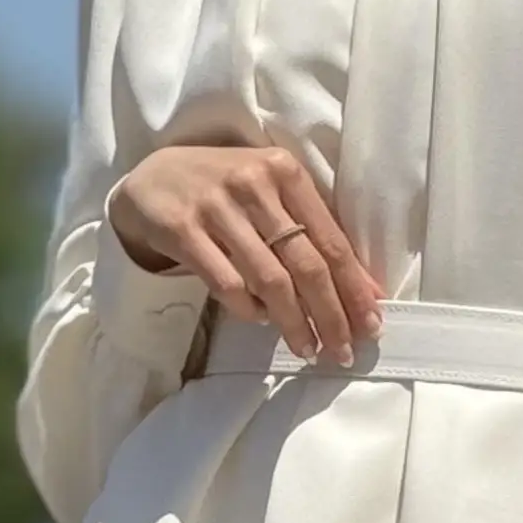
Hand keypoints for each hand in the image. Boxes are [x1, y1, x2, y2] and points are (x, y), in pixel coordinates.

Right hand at [109, 142, 384, 366]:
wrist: (152, 178)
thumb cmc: (224, 189)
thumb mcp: (270, 193)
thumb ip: (312, 231)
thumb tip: (364, 290)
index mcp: (285, 171)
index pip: (331, 241)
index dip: (354, 288)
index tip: (370, 325)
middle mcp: (254, 183)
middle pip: (305, 264)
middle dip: (330, 315)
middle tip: (342, 351)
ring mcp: (216, 206)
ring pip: (269, 280)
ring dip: (293, 322)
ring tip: (307, 349)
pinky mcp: (182, 229)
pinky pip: (227, 284)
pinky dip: (248, 310)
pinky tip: (260, 321)